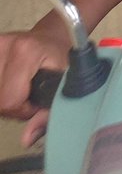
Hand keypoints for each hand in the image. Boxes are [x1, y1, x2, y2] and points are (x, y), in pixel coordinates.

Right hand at [0, 26, 68, 146]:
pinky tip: (11, 86)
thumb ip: (47, 112)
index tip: (36, 103)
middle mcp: (3, 46)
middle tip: (29, 95)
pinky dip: (2, 93)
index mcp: (24, 52)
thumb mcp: (64, 81)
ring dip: (6, 100)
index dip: (23, 110)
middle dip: (13, 107)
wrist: (55, 33)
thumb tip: (26, 140)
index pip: (9, 100)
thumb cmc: (61, 55)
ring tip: (21, 89)